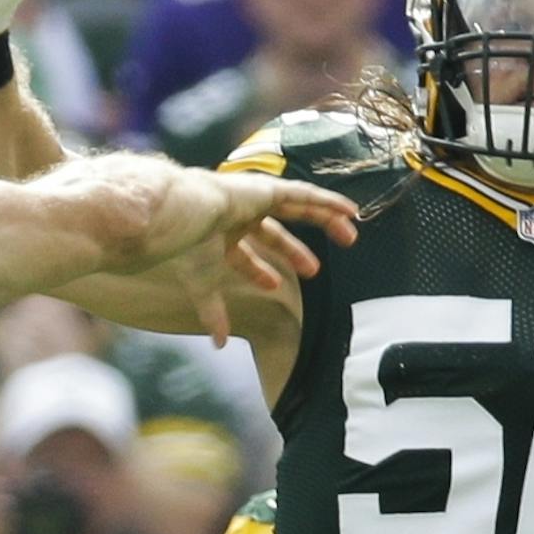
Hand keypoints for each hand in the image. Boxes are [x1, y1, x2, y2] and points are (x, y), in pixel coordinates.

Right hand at [161, 171, 360, 346]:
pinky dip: (328, 200)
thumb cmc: (188, 245)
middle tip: (314, 270)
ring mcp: (254, 197)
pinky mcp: (270, 188)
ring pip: (295, 209)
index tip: (273, 286)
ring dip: (321, 221)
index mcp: (217, 231)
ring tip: (349, 237)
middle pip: (273, 231)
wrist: (184, 213)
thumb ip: (213, 311)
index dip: (258, 271)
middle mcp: (236, 212)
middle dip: (293, 250)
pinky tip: (349, 210)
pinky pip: (305, 193)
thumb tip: (218, 345)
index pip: (242, 252)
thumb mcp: (204, 282)